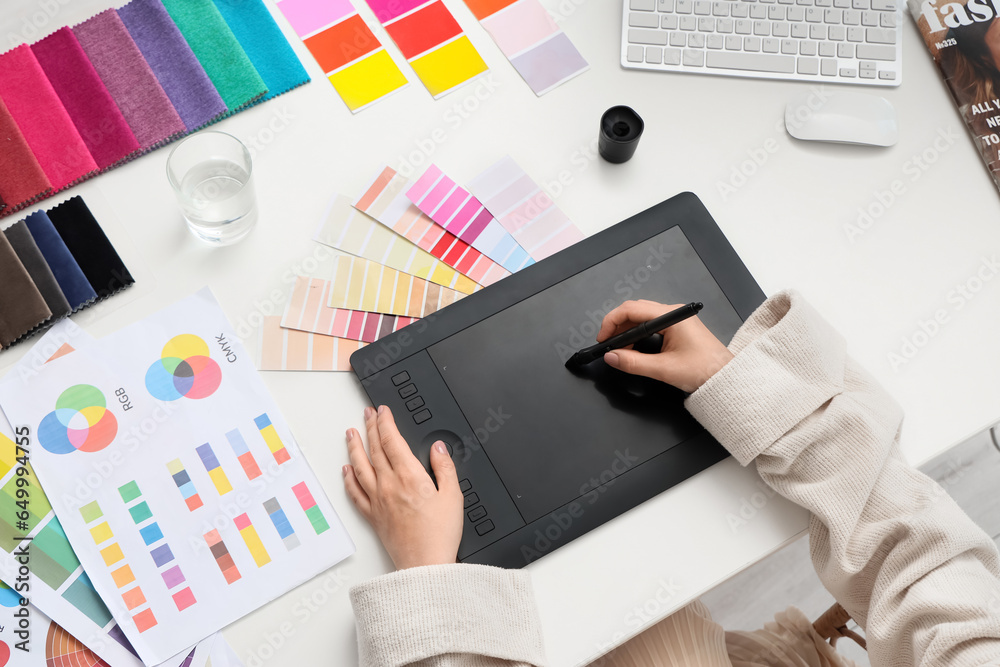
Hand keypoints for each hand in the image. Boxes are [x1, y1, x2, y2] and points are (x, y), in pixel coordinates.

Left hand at [343, 405, 463, 569]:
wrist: (425, 566)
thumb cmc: (440, 536)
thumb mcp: (454, 496)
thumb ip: (445, 468)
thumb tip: (438, 449)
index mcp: (409, 477)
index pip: (392, 441)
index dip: (386, 422)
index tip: (383, 411)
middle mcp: (389, 486)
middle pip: (375, 449)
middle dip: (370, 427)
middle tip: (367, 414)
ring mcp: (377, 501)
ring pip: (360, 467)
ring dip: (354, 447)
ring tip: (351, 433)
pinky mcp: (372, 516)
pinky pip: (355, 493)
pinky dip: (348, 479)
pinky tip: (346, 470)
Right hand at [597, 300, 733, 392]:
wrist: (726, 378)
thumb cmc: (705, 370)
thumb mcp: (663, 369)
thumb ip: (633, 363)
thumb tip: (612, 357)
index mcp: (671, 316)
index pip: (632, 309)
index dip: (612, 322)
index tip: (603, 338)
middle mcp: (673, 313)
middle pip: (635, 311)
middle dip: (617, 327)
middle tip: (608, 345)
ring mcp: (676, 320)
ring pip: (642, 318)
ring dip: (627, 332)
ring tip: (620, 350)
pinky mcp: (678, 329)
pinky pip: (651, 326)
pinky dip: (638, 335)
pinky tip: (634, 349)